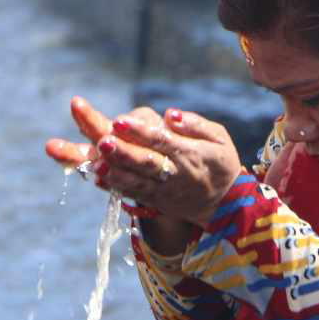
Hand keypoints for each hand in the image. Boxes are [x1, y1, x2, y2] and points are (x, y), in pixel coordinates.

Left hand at [45, 97, 245, 229]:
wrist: (224, 205)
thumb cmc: (220, 162)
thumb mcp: (220, 138)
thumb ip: (196, 125)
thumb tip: (170, 114)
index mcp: (190, 154)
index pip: (162, 141)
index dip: (141, 131)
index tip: (120, 121)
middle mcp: (174, 173)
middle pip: (145, 162)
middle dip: (123, 152)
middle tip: (102, 141)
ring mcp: (162, 190)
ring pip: (135, 181)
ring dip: (114, 173)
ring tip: (94, 164)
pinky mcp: (154, 201)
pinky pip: (132, 193)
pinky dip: (114, 186)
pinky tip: (96, 177)